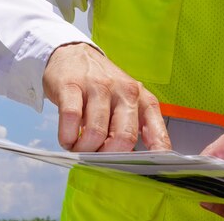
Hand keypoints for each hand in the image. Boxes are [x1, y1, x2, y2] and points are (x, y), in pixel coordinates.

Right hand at [42, 42, 169, 151]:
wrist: (74, 55)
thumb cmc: (102, 86)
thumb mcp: (126, 100)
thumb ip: (133, 126)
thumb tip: (137, 161)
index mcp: (141, 98)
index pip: (156, 129)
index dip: (156, 152)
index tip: (150, 168)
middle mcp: (124, 91)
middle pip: (124, 137)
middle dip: (108, 155)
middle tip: (96, 155)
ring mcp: (98, 86)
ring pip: (96, 133)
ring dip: (84, 149)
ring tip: (78, 146)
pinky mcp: (71, 85)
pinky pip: (71, 119)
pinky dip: (67, 137)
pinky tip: (67, 138)